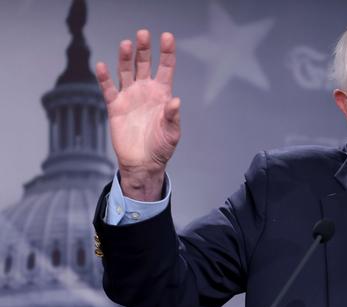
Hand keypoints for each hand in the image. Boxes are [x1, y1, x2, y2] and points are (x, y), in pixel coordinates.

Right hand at [96, 30, 179, 200]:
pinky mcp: (115, 106)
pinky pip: (108, 89)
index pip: (165, 68)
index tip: (167, 37)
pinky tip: (101, 66)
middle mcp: (146, 91)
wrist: (143, 163)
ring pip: (126, 71)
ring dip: (125, 57)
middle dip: (143, 49)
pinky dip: (104, 77)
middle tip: (142, 34)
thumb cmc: (161, 147)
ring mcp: (130, 96)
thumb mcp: (172, 133)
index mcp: (162, 94)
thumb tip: (175, 101)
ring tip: (126, 44)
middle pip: (144, 64)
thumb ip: (172, 117)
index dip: (166, 52)